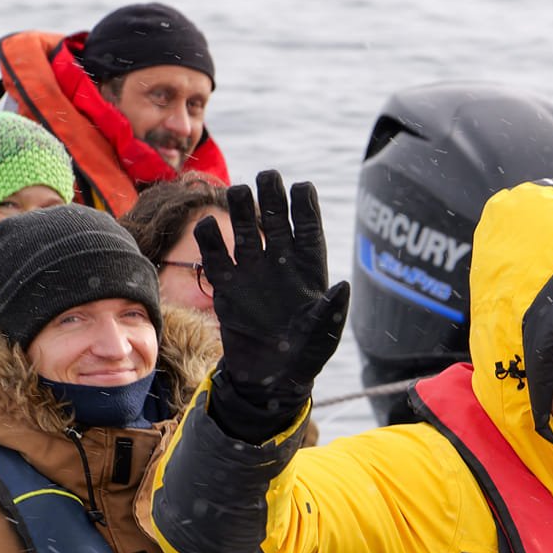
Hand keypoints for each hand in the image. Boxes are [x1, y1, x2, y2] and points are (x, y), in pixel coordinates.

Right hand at [202, 170, 351, 442]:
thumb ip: (332, 310)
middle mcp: (280, 263)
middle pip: (274, 220)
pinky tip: (208, 227)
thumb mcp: (324, 334)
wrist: (270, 377)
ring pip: (245, 230)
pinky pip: (216, 256)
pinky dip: (210, 240)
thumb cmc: (306, 354)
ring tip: (239, 192)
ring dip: (241, 209)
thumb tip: (344, 285)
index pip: (308, 228)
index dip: (305, 207)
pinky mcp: (227, 285)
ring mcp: (252, 271)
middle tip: (267, 175)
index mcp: (309, 268)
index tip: (301, 187)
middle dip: (271, 197)